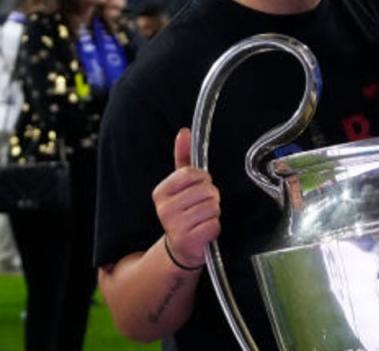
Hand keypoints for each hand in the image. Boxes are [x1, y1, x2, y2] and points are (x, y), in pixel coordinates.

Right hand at [152, 128, 220, 268]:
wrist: (180, 247)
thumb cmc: (184, 212)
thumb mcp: (180, 184)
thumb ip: (183, 158)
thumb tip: (184, 132)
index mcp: (161, 192)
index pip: (193, 174)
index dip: (203, 180)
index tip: (197, 189)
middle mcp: (165, 209)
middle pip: (207, 190)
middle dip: (211, 197)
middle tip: (201, 207)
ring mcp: (175, 226)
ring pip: (213, 206)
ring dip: (213, 213)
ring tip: (202, 219)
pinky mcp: (188, 241)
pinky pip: (215, 225)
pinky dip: (214, 228)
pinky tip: (204, 231)